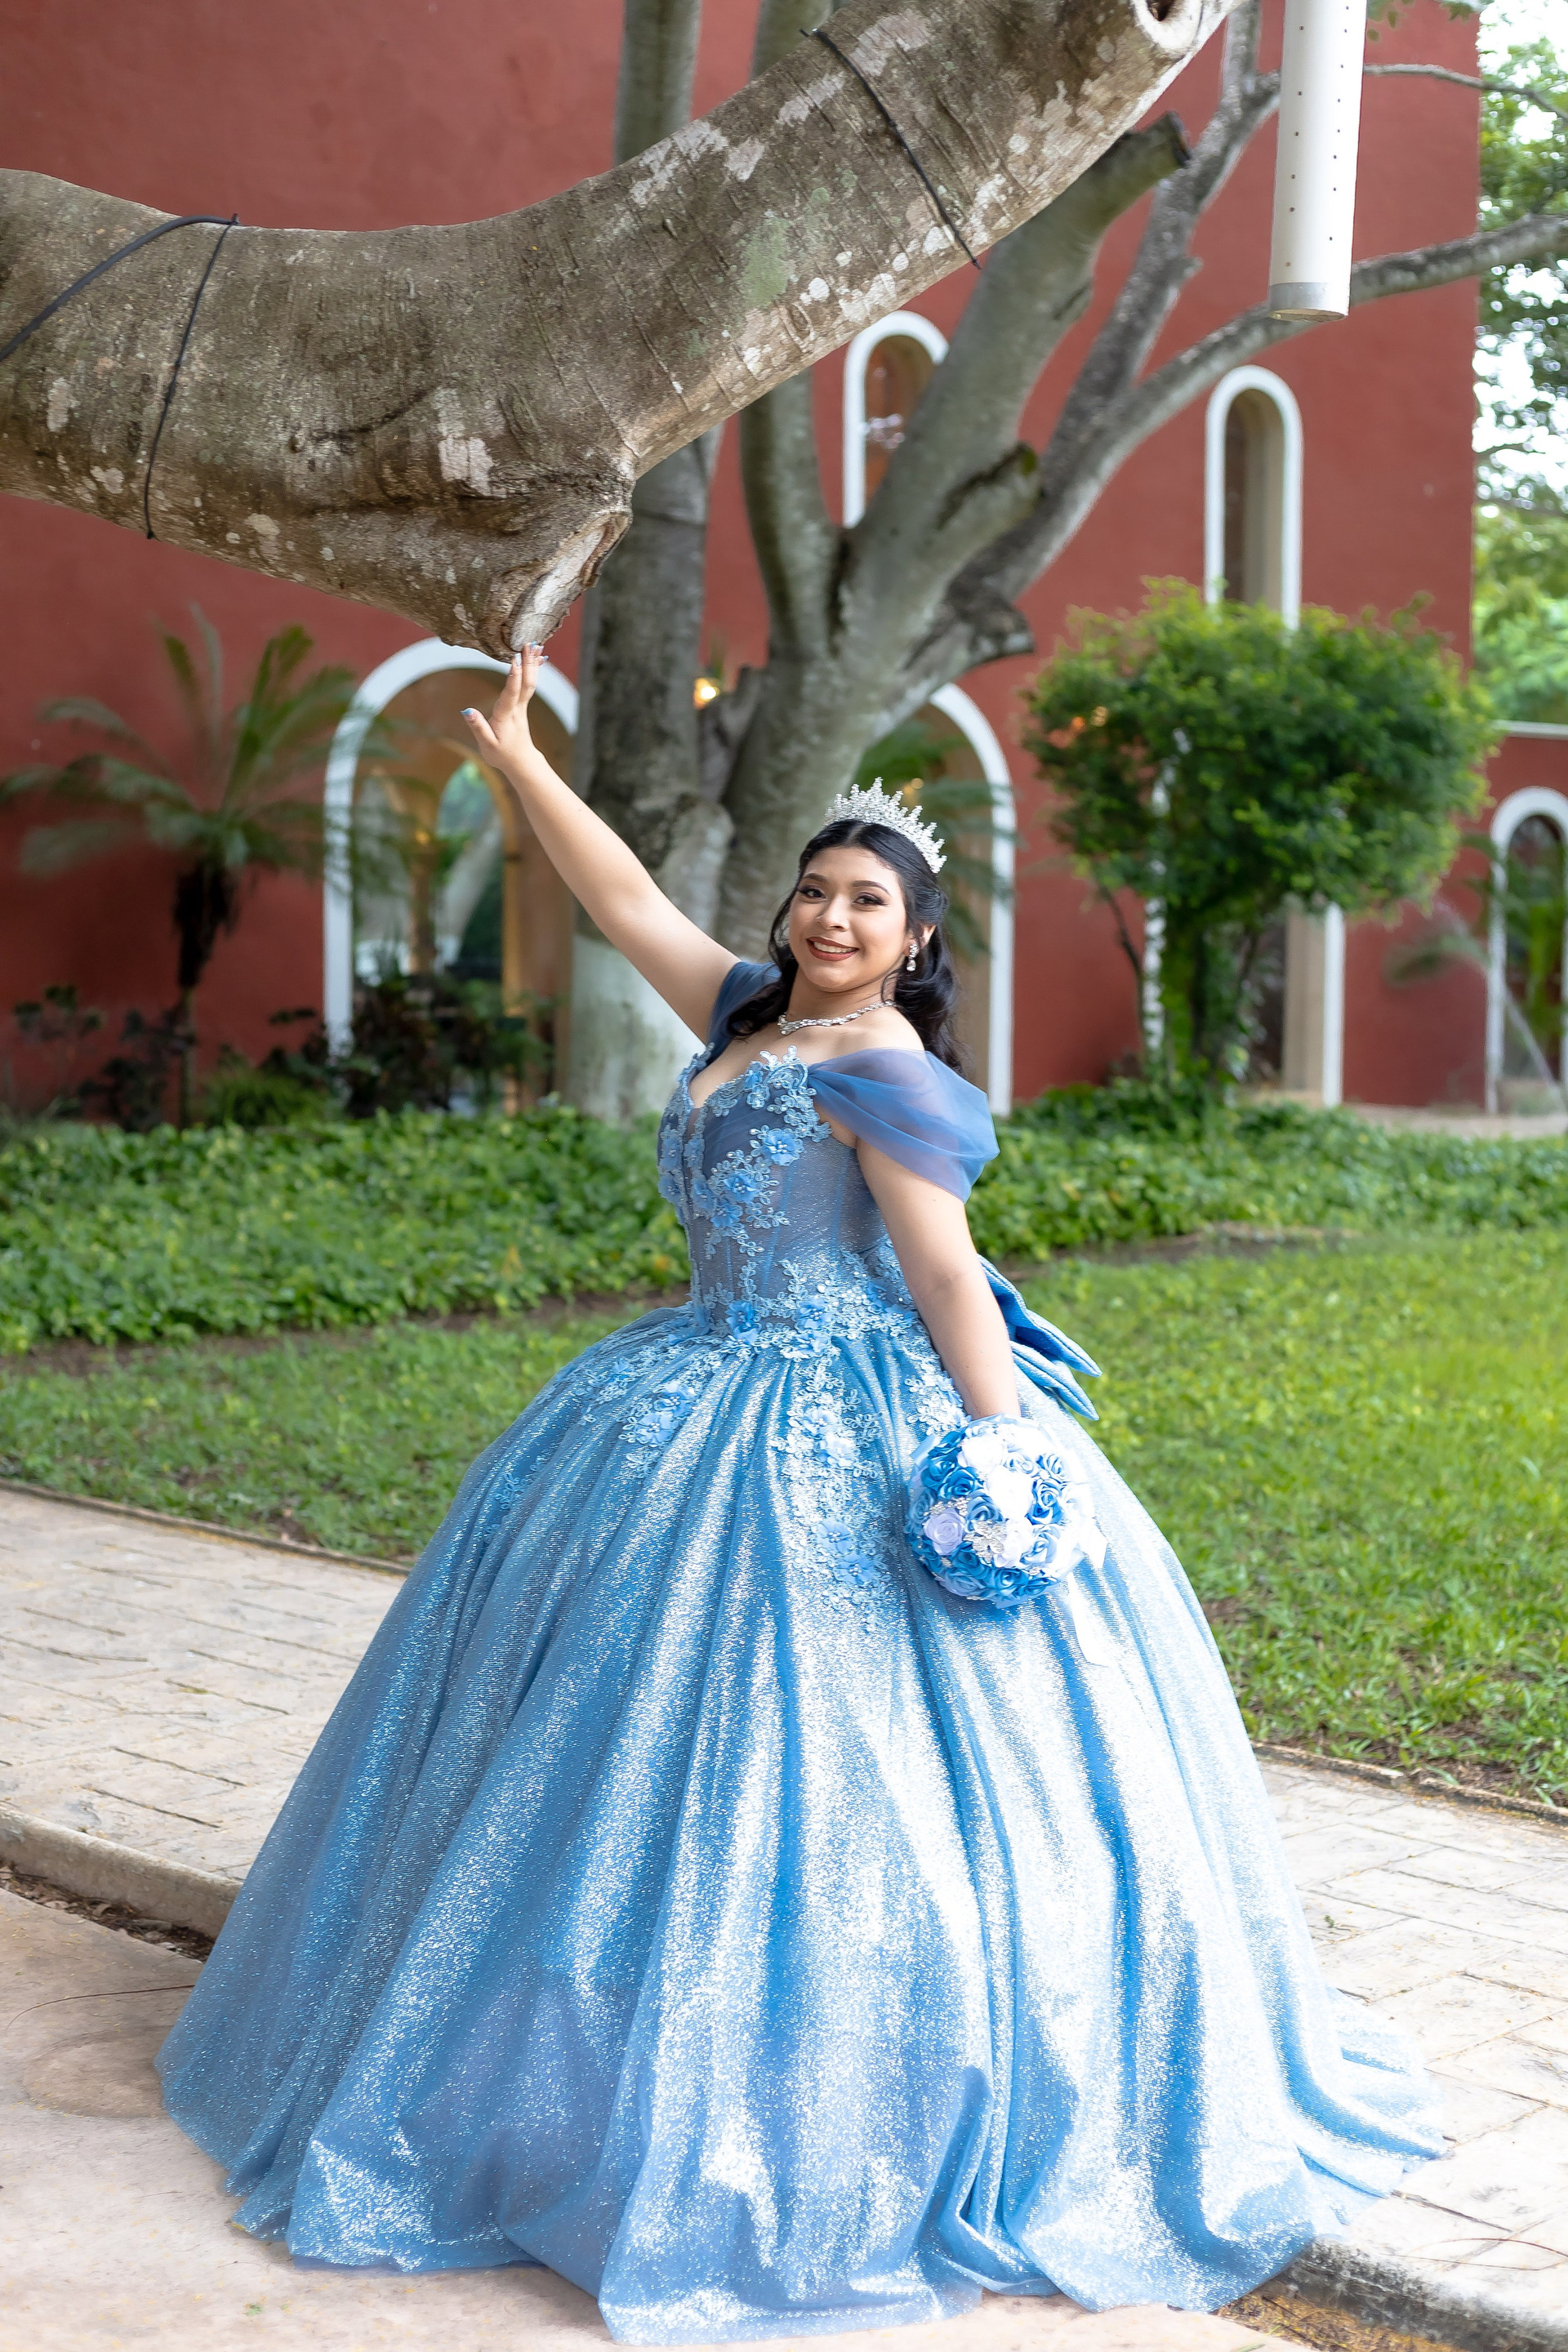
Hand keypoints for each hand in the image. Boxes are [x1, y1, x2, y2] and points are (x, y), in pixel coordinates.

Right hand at [463, 645, 544, 770]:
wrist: (521, 762)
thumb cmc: (502, 755)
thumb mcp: (487, 745)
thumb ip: (478, 727)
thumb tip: (467, 711)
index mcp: (506, 717)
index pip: (511, 695)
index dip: (513, 678)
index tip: (515, 661)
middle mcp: (517, 709)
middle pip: (525, 684)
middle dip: (527, 663)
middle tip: (530, 645)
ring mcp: (522, 707)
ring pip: (530, 683)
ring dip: (533, 664)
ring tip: (537, 646)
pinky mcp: (523, 706)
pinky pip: (529, 685)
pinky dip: (533, 671)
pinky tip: (537, 659)